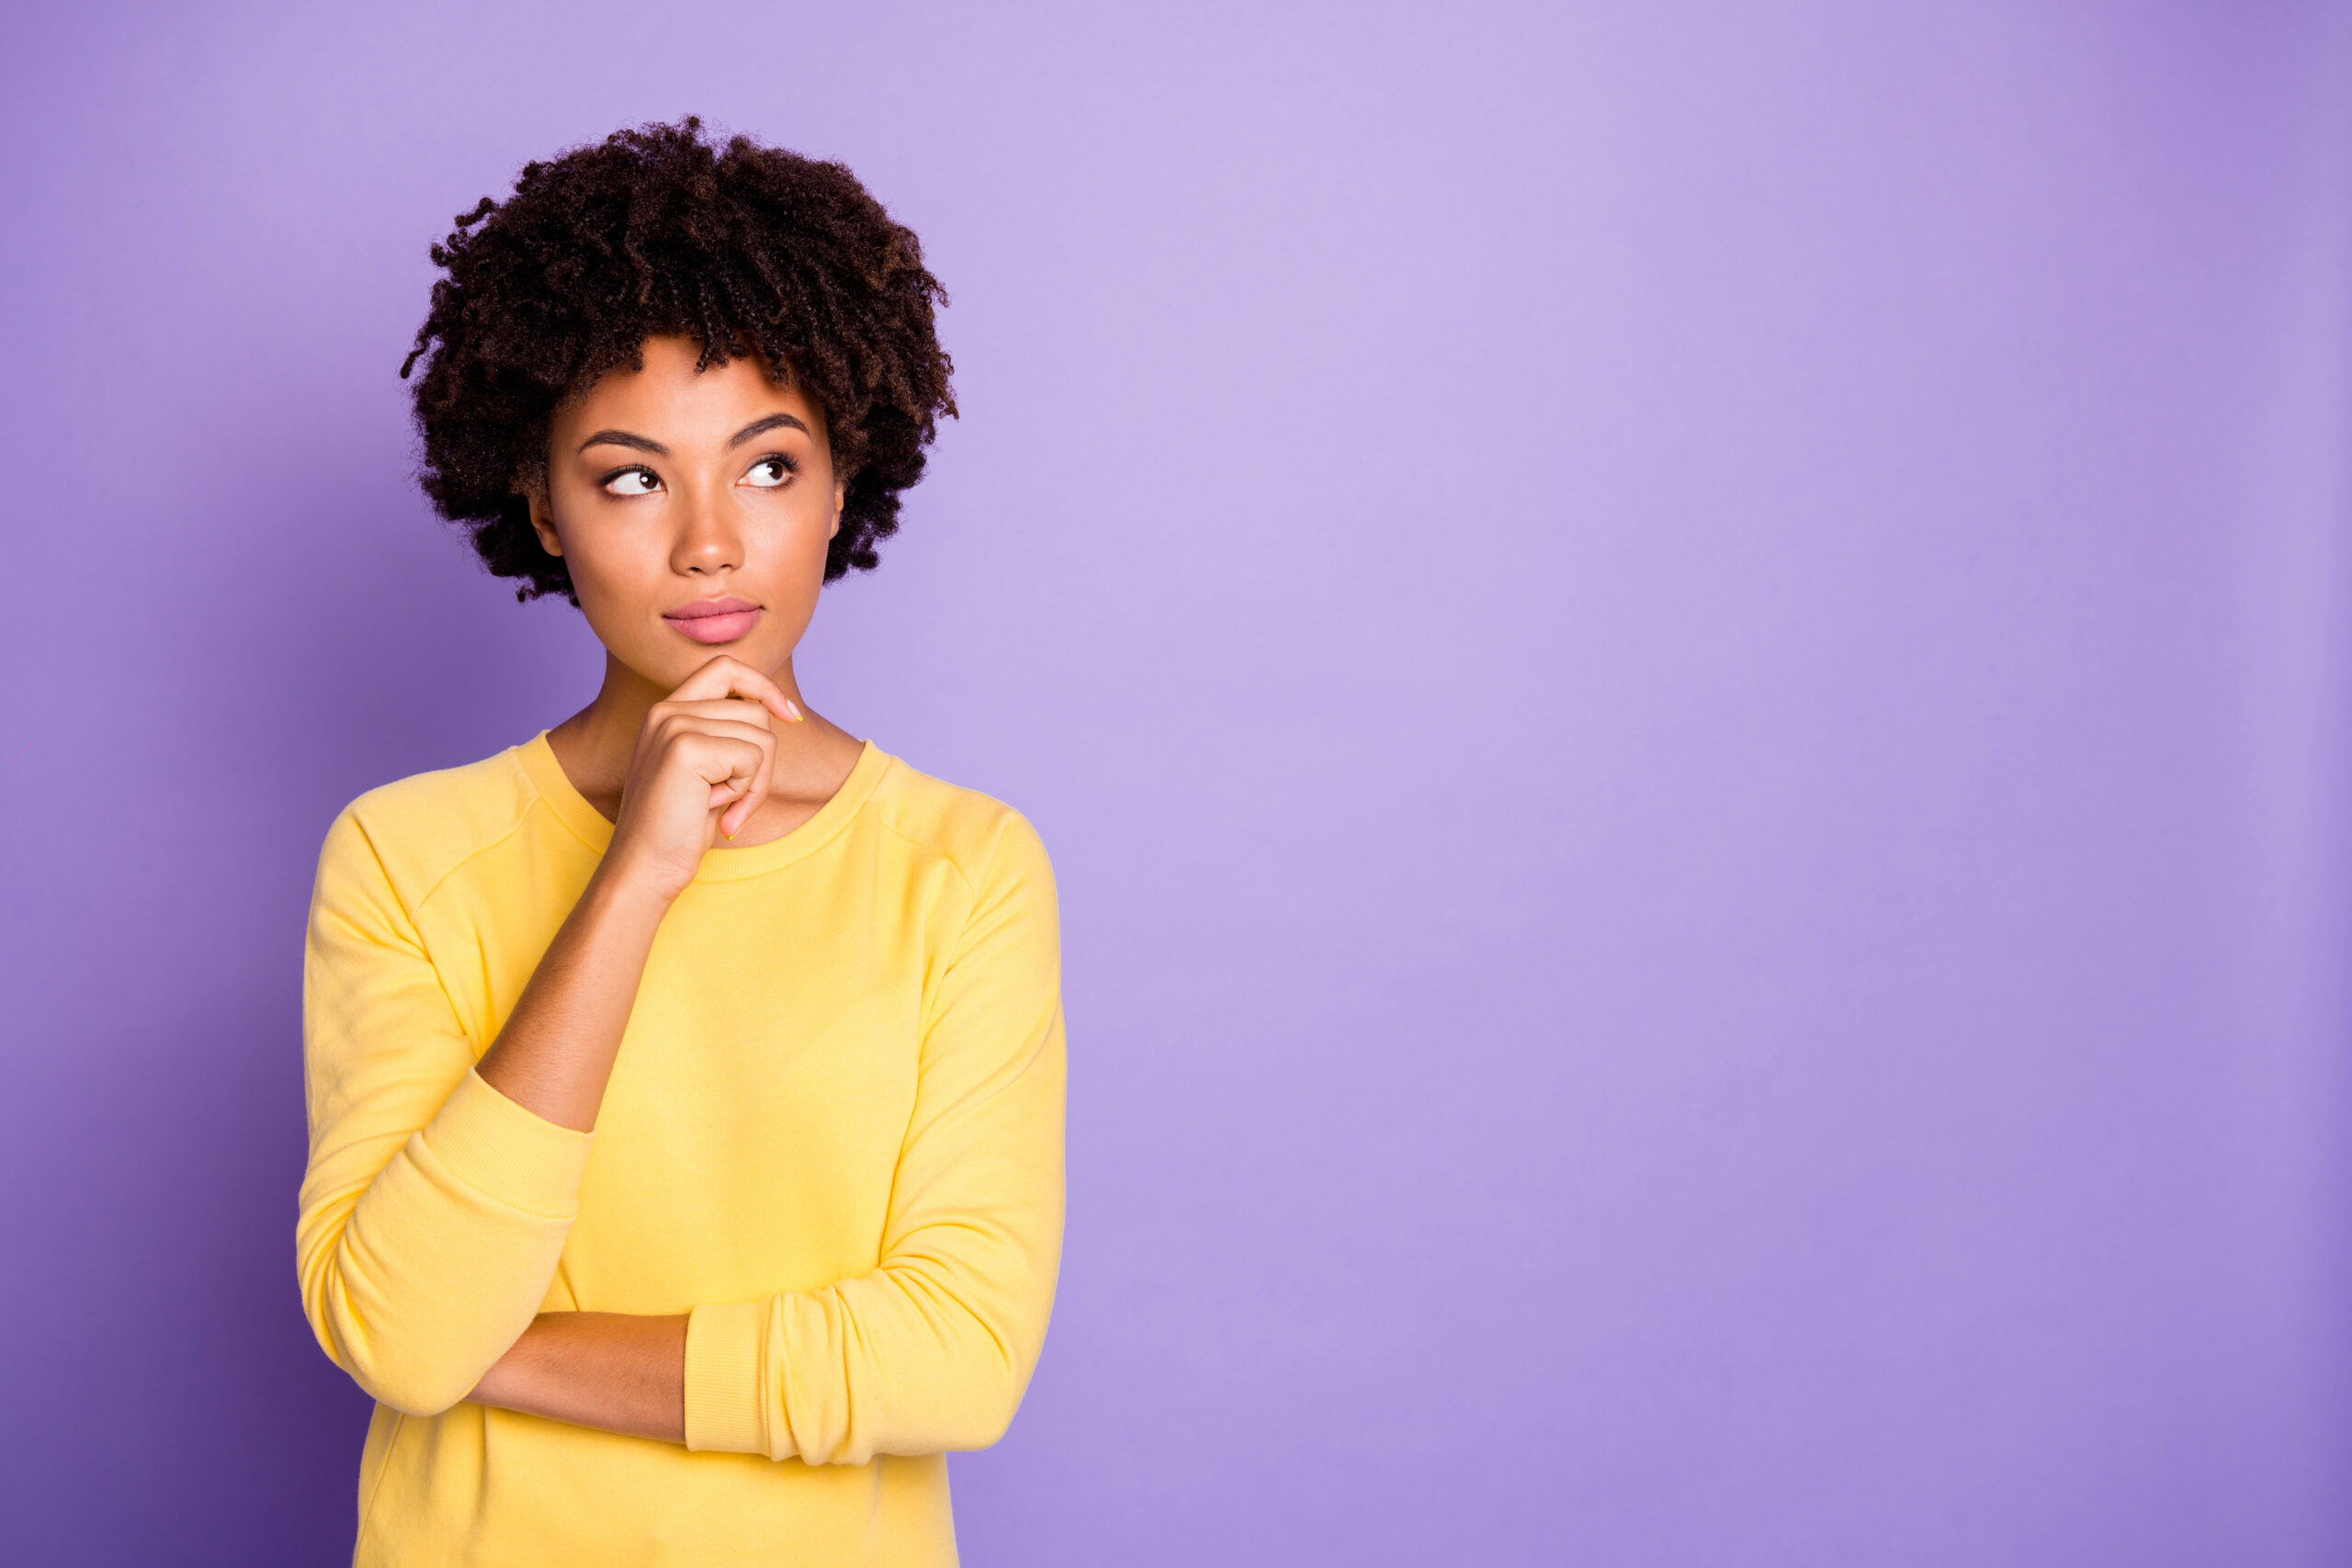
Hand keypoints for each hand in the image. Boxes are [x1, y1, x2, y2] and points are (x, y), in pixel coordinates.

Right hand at [602, 654, 802, 901]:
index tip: (790, 717)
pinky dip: (746, 792)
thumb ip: (728, 734)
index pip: (726, 667)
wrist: (645, 868)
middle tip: (734, 799)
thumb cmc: (679, 827)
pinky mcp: (686, 747)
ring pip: (762, 736)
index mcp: (668, 710)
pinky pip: (753, 758)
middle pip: (756, 711)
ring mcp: (674, 725)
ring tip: (719, 805)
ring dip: (754, 781)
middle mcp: (667, 710)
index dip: (764, 687)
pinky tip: (714, 810)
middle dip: (762, 762)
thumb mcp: (708, 770)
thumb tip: (782, 711)